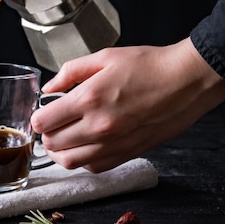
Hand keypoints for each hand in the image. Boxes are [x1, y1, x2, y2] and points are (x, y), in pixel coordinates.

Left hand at [31, 37, 224, 172]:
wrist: (187, 81)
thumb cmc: (149, 66)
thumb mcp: (105, 57)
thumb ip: (70, 72)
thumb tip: (49, 88)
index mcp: (89, 98)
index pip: (44, 122)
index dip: (38, 117)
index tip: (42, 112)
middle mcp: (99, 126)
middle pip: (53, 144)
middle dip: (46, 135)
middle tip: (50, 124)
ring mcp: (114, 144)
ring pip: (70, 162)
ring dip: (60, 152)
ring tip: (62, 138)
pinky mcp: (128, 153)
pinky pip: (94, 167)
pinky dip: (83, 160)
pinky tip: (85, 146)